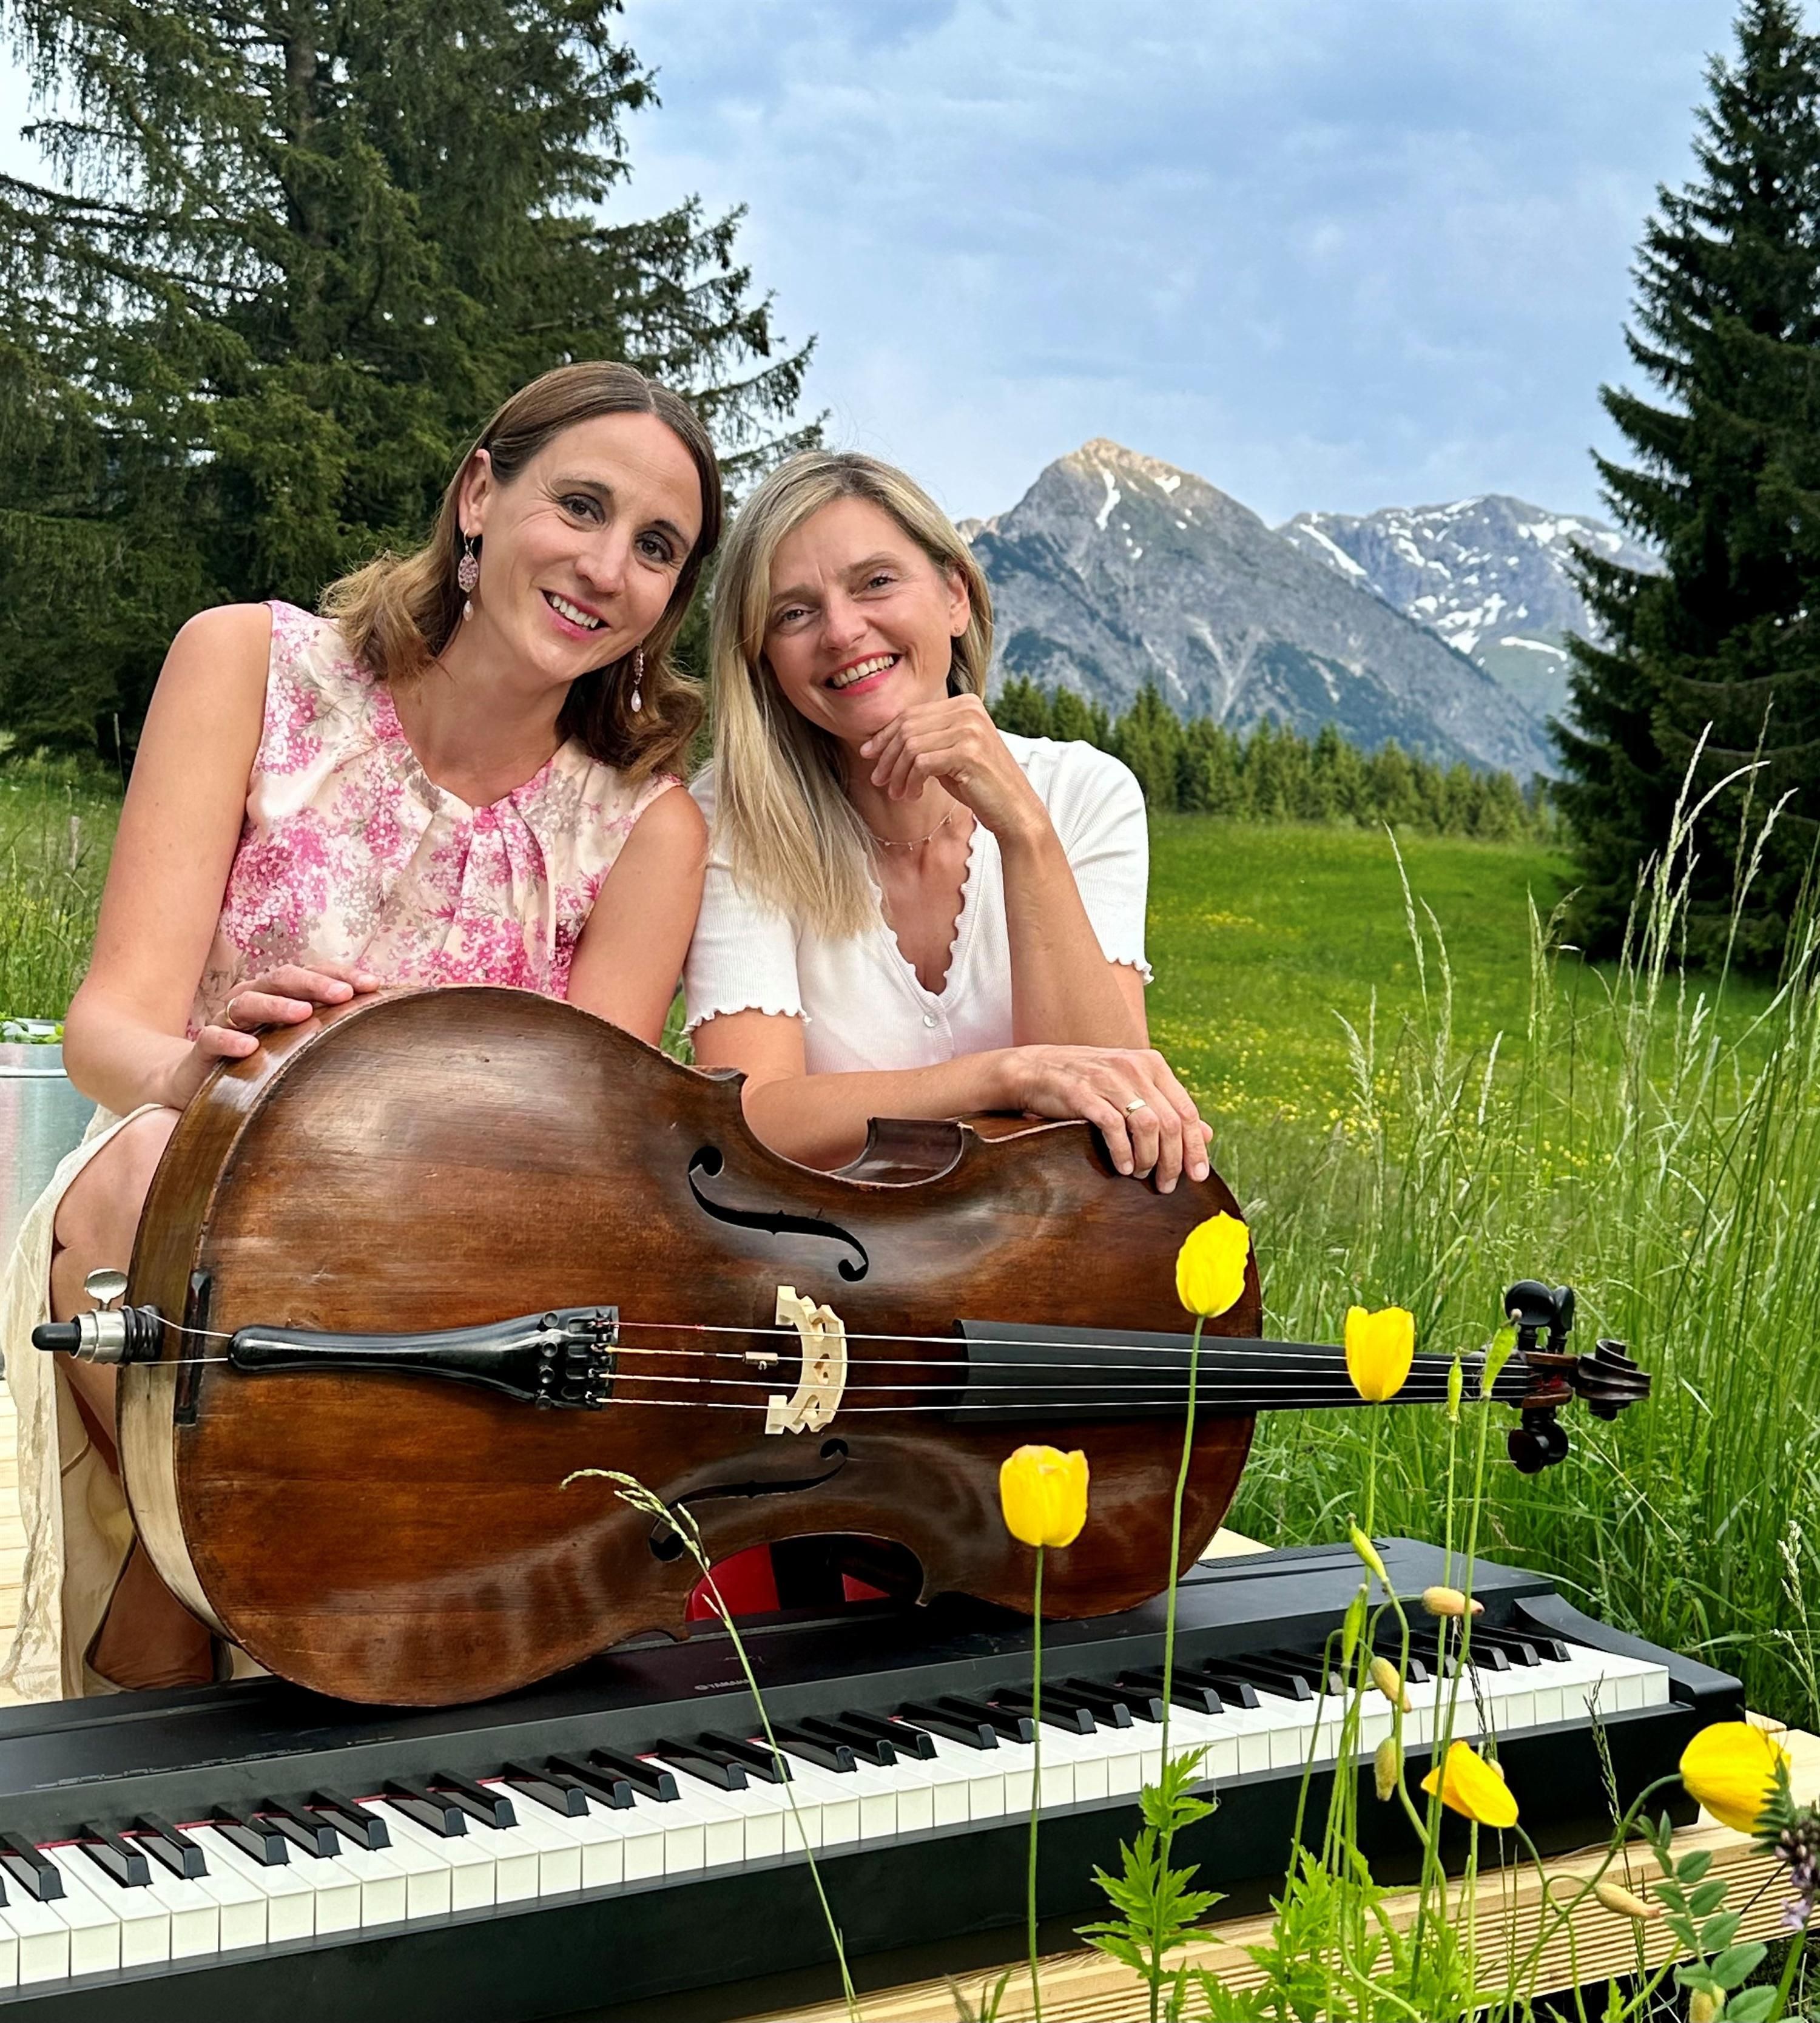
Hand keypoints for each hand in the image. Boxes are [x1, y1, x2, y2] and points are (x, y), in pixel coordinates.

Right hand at [164, 959, 379, 1107]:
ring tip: (303, 1014)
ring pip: (247, 1003)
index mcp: (276, 992)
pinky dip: (229, 1041)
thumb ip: (327, 1025)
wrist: (195, 1079)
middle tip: (344, 994)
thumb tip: (380, 1021)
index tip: (374, 985)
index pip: (311, 974)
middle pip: (281, 979)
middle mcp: (250, 998)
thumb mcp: (295, 1039)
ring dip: (276, 1006)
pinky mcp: (202, 1050)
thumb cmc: (259, 1057)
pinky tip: (250, 1048)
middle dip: (315, 984)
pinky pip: (211, 1039)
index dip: (340, 975)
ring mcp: (224, 1022)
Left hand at [858, 694, 1049, 842]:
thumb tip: (879, 742)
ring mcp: (970, 729)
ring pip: (910, 746)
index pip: (912, 713)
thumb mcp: (949, 754)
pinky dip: (910, 781)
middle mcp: (969, 710)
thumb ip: (925, 740)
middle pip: (907, 727)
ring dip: (897, 773)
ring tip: (897, 793)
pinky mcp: (968, 752)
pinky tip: (913, 795)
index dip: (885, 735)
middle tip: (878, 779)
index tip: (869, 755)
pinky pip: (921, 763)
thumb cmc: (978, 784)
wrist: (1015, 810)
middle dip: (886, 755)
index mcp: (965, 703)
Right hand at [994, 1044, 1213, 1190]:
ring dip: (1149, 1158)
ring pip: (1147, 1126)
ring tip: (1142, 1175)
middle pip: (1170, 1122)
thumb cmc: (1089, 1083)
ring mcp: (1109, 1079)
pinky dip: (1123, 1152)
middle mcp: (1134, 1068)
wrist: (1036, 1070)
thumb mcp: (1133, 1089)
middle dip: (1174, 1160)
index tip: (1198, 1175)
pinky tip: (1123, 1167)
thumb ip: (1168, 1108)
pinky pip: (1113, 1127)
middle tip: (1167, 1185)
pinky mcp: (1083, 1093)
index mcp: (1152, 1065)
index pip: (1187, 1110)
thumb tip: (1208, 1134)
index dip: (1196, 1146)